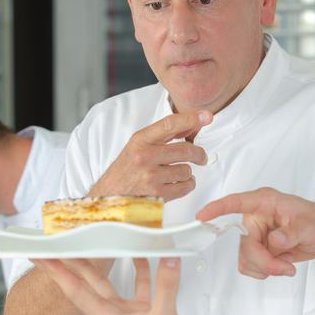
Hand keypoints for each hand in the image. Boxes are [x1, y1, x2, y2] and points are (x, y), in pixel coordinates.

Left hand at [37, 257, 194, 314]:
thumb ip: (166, 287)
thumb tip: (168, 261)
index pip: (75, 290)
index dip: (57, 272)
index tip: (42, 257)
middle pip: (87, 282)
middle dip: (72, 263)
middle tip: (58, 243)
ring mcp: (126, 314)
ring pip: (110, 283)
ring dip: (105, 263)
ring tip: (96, 241)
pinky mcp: (142, 314)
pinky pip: (139, 287)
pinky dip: (141, 272)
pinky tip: (143, 257)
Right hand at [89, 110, 211, 200]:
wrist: (109, 197)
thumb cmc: (124, 172)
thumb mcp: (137, 147)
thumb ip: (162, 137)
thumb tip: (191, 126)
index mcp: (140, 141)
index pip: (170, 124)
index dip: (191, 119)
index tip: (206, 116)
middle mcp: (144, 156)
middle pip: (185, 149)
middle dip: (199, 154)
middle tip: (201, 157)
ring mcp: (151, 176)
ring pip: (187, 170)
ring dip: (187, 173)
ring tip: (176, 174)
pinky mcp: (157, 194)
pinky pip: (185, 186)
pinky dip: (186, 185)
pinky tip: (176, 184)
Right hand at [197, 187, 314, 287]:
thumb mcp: (310, 226)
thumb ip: (292, 233)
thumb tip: (274, 240)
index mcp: (265, 202)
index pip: (237, 202)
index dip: (218, 208)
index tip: (202, 216)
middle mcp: (255, 217)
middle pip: (245, 244)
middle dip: (264, 261)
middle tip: (286, 268)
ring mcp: (254, 233)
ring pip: (245, 258)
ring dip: (265, 268)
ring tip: (287, 266)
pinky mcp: (255, 248)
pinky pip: (248, 265)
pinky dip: (263, 271)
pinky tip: (279, 266)